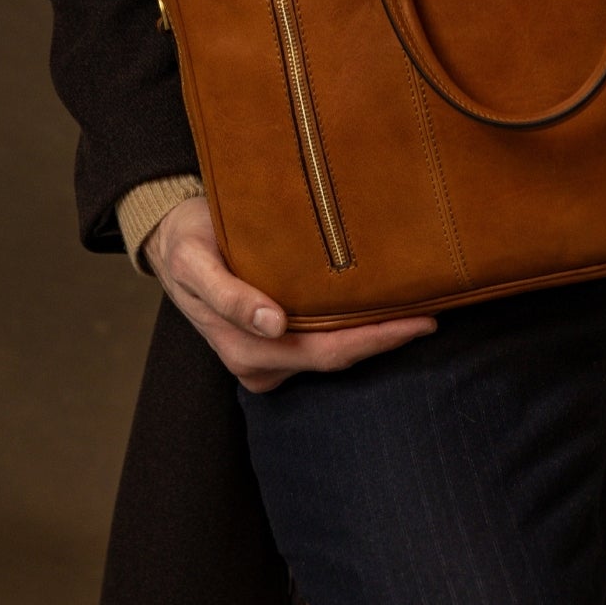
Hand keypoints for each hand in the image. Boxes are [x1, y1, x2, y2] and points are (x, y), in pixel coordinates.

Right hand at [145, 196, 434, 393]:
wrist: (171, 243)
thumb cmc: (188, 244)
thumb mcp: (196, 260)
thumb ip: (228, 295)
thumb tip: (272, 325)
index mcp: (243, 345)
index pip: (324, 351)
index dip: (375, 339)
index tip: (420, 321)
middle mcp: (259, 361)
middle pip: (337, 357)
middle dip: (386, 340)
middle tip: (434, 314)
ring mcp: (268, 358)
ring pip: (333, 355)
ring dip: (373, 338)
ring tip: (419, 310)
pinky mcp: (275, 346)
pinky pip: (322, 344)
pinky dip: (355, 332)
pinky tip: (384, 311)